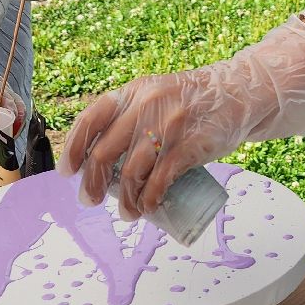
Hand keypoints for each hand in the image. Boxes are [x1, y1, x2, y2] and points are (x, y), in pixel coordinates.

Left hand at [59, 15, 304, 220]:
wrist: (236, 93)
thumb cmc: (188, 101)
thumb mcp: (154, 94)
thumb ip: (129, 114)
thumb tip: (96, 155)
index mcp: (132, 91)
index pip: (91, 118)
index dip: (74, 148)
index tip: (68, 172)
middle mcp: (146, 105)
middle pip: (104, 152)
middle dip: (92, 184)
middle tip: (90, 201)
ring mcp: (168, 126)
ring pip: (131, 172)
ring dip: (124, 201)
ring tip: (127, 213)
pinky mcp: (191, 146)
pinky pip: (160, 179)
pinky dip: (148, 200)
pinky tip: (147, 208)